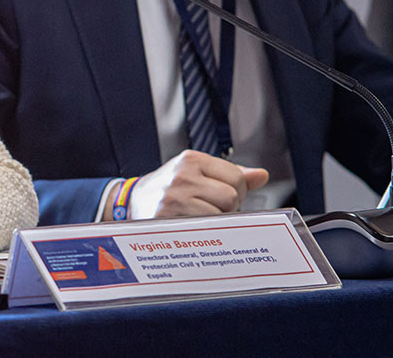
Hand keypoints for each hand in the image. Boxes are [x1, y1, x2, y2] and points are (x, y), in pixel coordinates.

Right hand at [129, 150, 269, 218]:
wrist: (131, 202)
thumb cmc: (169, 188)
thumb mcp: (196, 172)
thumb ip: (230, 173)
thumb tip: (262, 175)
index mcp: (191, 159)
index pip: (236, 177)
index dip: (236, 192)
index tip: (220, 196)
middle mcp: (182, 175)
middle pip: (231, 197)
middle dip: (227, 208)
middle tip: (209, 209)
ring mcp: (175, 197)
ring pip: (220, 215)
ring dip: (216, 222)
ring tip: (198, 217)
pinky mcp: (169, 217)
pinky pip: (206, 230)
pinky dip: (205, 232)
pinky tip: (192, 226)